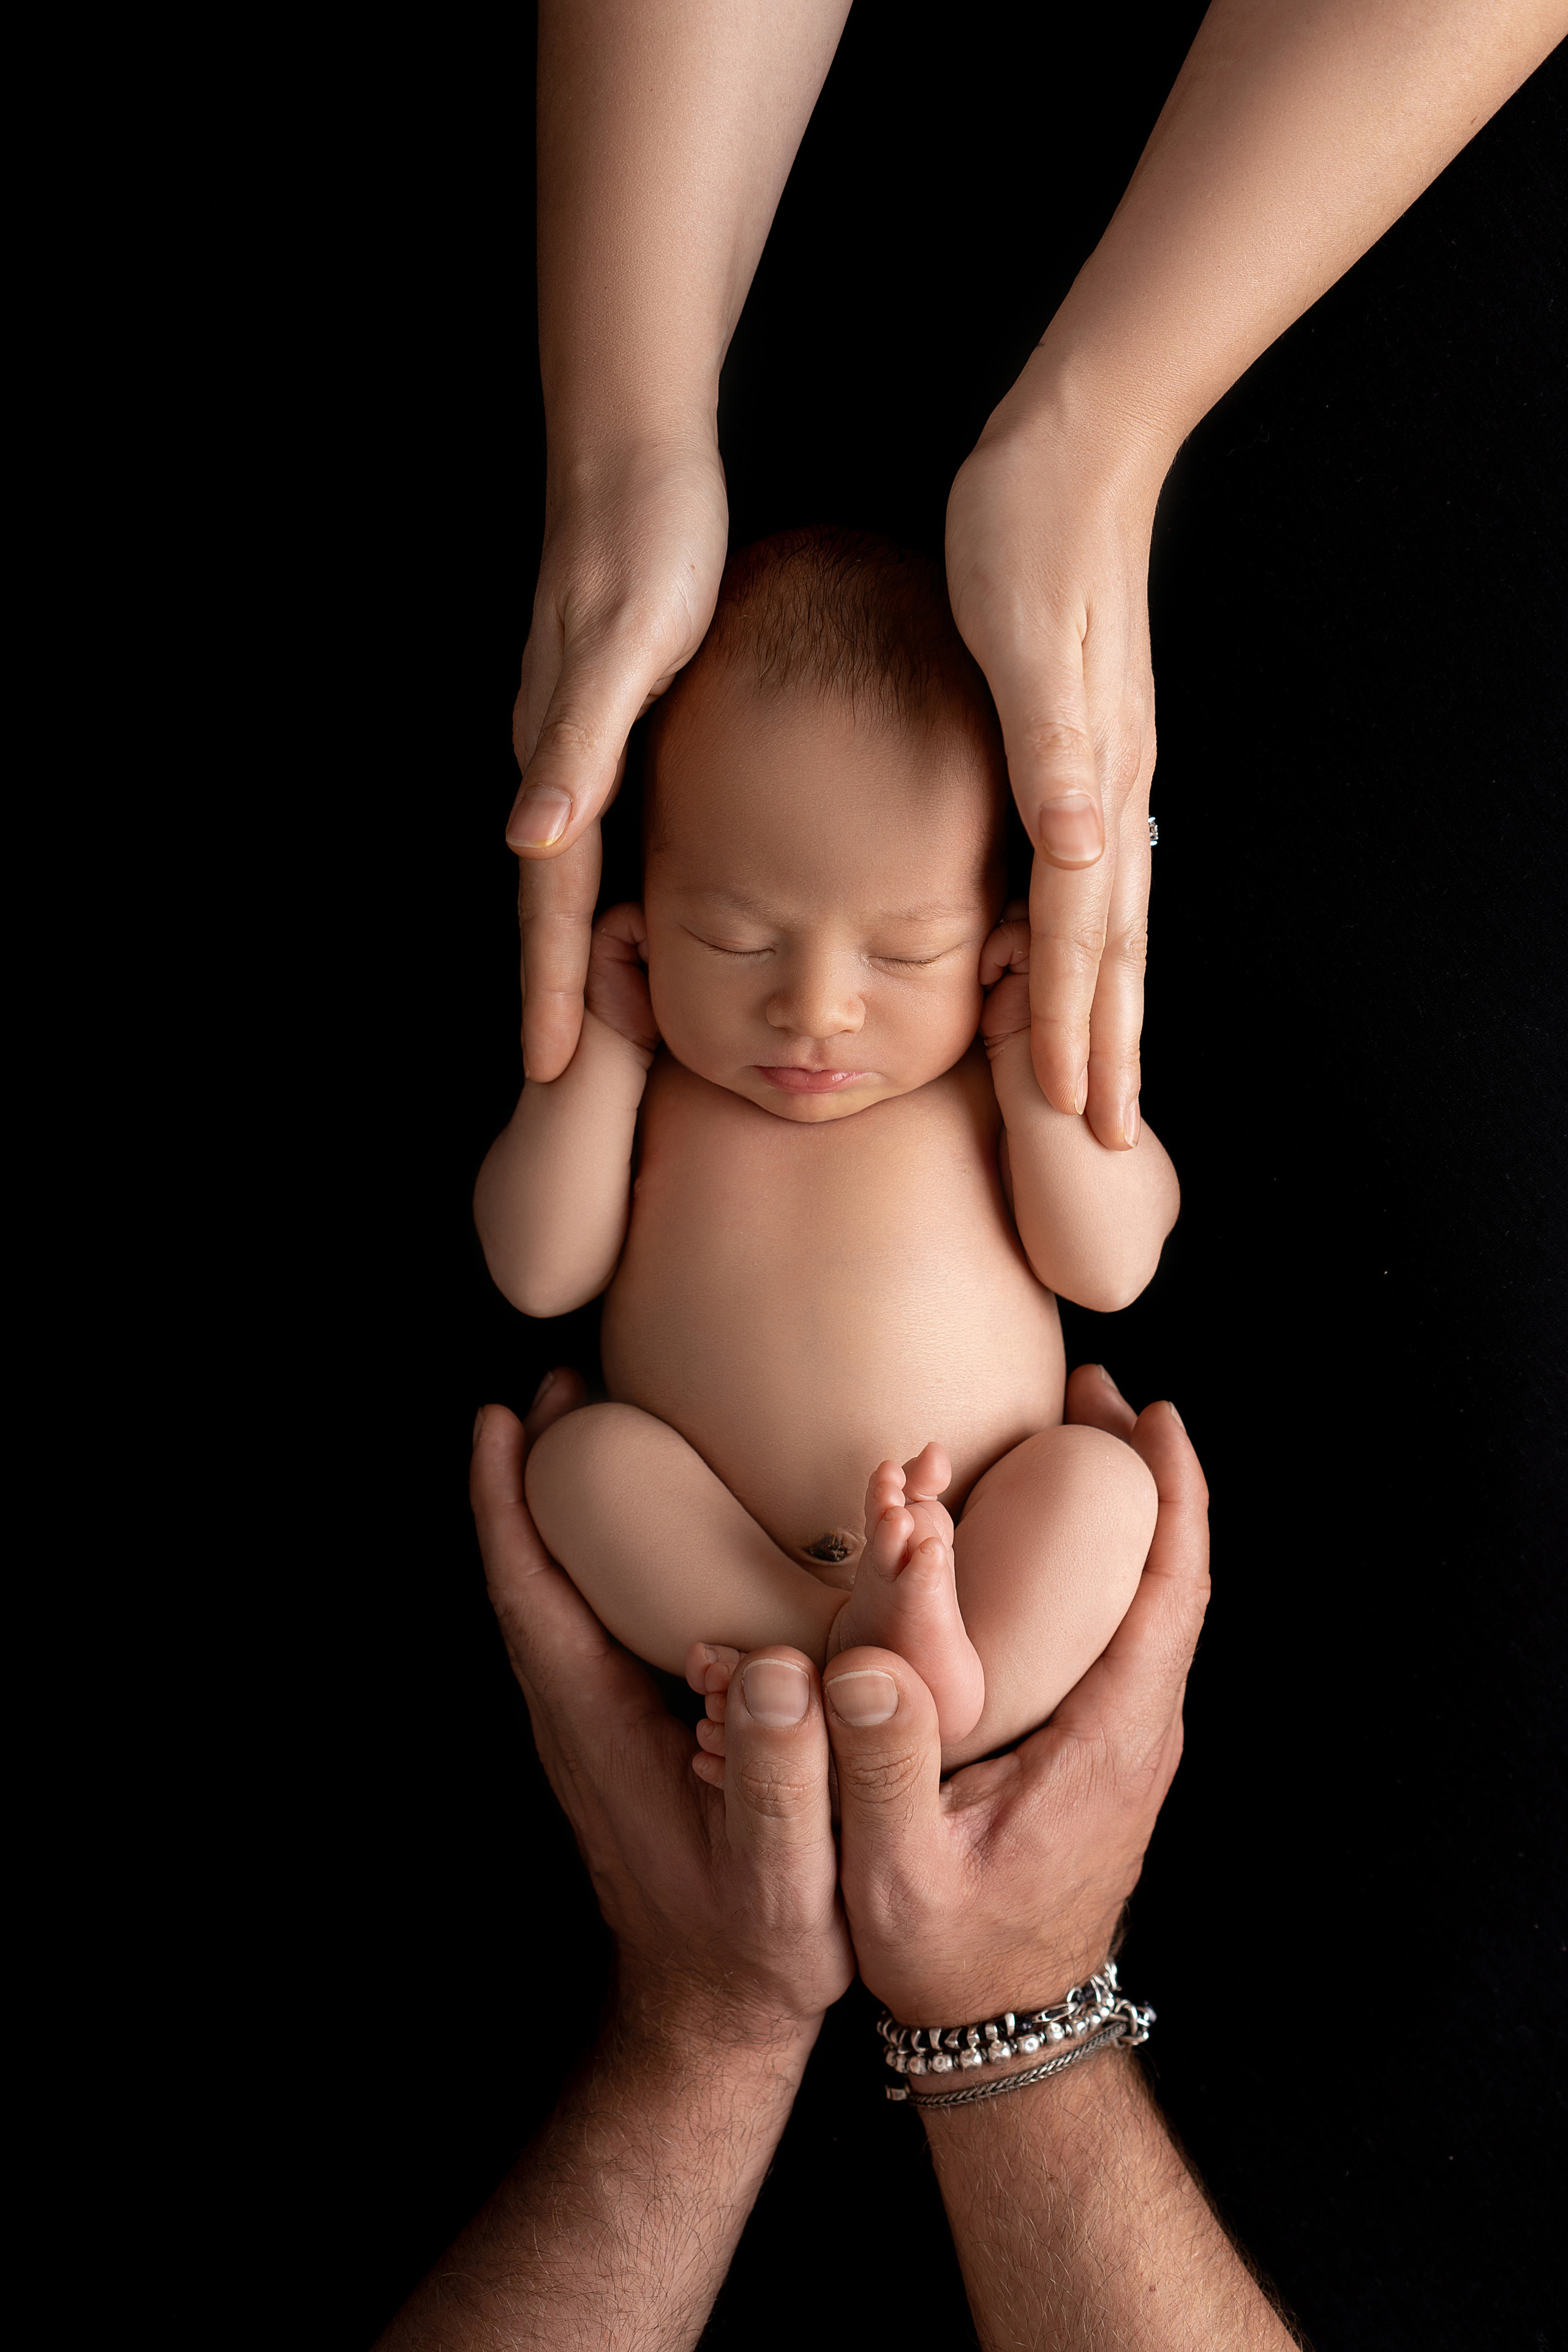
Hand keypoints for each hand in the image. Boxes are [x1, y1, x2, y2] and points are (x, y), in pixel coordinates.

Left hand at [471, 1377, 852, 2046]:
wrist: (715, 2014)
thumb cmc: (755, 1947)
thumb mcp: (780, 1877)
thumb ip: (775, 1781)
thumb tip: (771, 1670)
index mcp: (596, 1725)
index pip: (531, 1594)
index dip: (511, 1503)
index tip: (504, 1419)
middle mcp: (579, 1712)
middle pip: (538, 1567)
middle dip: (542, 1471)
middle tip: (570, 1378)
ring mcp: (596, 1722)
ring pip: (567, 1587)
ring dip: (575, 1502)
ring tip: (608, 1420)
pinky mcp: (626, 1730)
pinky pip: (602, 1615)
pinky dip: (614, 1548)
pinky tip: (663, 1522)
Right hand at [506, 440, 727, 1081]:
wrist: (637, 455)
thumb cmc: (649, 543)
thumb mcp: (623, 643)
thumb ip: (578, 742)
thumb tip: (530, 841)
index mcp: (559, 756)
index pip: (551, 900)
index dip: (554, 986)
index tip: (549, 1069)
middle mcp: (558, 758)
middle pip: (554, 901)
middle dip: (559, 989)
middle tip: (565, 1079)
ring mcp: (577, 739)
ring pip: (573, 869)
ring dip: (581, 946)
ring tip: (601, 1021)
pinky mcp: (605, 716)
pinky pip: (602, 826)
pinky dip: (612, 883)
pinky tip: (640, 903)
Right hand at [821, 1365, 1207, 2021]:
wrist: (1005, 2028)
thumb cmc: (951, 1953)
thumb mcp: (895, 1874)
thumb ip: (881, 1773)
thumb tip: (872, 1664)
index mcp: (1110, 1739)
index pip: (1170, 1595)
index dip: (1174, 1497)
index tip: (1155, 1416)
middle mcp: (1136, 1728)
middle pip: (1165, 1576)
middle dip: (1141, 1475)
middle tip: (1092, 1392)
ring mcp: (1123, 1738)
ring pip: (1141, 1601)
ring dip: (1116, 1514)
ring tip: (1065, 1439)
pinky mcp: (1097, 1746)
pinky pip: (1112, 1631)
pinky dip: (1091, 1564)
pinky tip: (1037, 1539)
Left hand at [946, 408, 1168, 1150]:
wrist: (1069, 451)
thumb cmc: (1026, 540)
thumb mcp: (1027, 644)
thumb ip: (1054, 754)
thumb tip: (1087, 854)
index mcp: (1091, 779)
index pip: (1076, 935)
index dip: (1070, 1027)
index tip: (1072, 1113)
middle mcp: (1110, 790)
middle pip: (1110, 948)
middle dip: (1104, 1046)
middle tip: (1104, 1135)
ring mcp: (1108, 772)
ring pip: (1109, 920)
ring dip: (1105, 1005)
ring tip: (1101, 1072)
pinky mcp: (1091, 747)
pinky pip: (1091, 872)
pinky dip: (1086, 936)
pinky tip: (1077, 953)